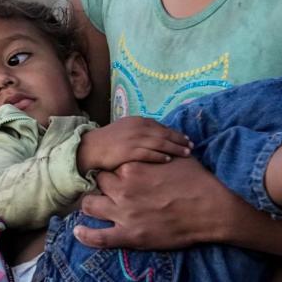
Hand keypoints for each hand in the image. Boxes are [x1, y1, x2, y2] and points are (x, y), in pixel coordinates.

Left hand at [74, 158, 247, 249]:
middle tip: (107, 189)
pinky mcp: (130, 236)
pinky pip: (99, 238)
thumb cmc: (197, 180)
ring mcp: (124, 213)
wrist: (210, 208)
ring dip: (90, 205)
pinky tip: (78, 233)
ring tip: (92, 206)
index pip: (110, 165)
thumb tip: (154, 146)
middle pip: (98, 183)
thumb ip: (157, 153)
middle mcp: (122, 189)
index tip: (116, 173)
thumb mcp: (175, 158)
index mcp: (132, 168)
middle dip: (101, 185)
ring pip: (90, 206)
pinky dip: (86, 236)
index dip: (113, 169)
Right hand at [76, 116, 191, 172]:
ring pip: (160, 143)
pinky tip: (169, 159)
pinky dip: (160, 156)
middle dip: (179, 140)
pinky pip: (149, 153)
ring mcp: (134, 139)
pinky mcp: (130, 151)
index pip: (161, 127)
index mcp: (138, 121)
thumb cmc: (107, 142)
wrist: (89, 148)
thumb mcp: (125, 130)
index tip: (185, 138)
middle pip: (164, 134)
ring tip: (186, 153)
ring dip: (175, 148)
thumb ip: (140, 132)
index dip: (174, 133)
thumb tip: (155, 136)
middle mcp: (138, 128)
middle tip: (191, 145)